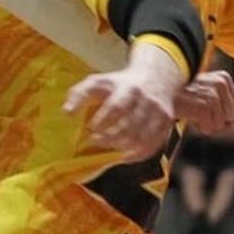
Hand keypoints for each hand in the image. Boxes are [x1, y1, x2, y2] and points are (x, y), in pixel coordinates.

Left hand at [63, 41, 182, 161]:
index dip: (102, 121)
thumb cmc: (119, 83)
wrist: (156, 78)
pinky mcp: (166, 125)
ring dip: (121, 148)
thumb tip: (66, 113)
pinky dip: (137, 155)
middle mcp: (147, 101)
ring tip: (107, 148)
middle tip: (94, 142)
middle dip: (110, 139)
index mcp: (129, 88)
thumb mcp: (98, 81)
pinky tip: (123, 155)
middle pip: (129, 127)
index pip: (117, 107)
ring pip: (141, 140)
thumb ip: (79, 94)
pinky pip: (152, 146)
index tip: (90, 130)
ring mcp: (159, 114)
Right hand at [173, 70, 233, 134]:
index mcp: (224, 78)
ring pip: (221, 124)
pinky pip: (210, 128)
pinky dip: (200, 127)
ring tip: (193, 111)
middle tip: (197, 108)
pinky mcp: (204, 106)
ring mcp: (212, 94)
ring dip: (207, 123)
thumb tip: (231, 126)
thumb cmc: (184, 98)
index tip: (204, 103)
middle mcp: (220, 83)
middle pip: (231, 117)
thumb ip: (223, 116)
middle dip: (215, 118)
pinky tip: (191, 116)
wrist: (161, 93)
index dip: (220, 112)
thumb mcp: (206, 103)